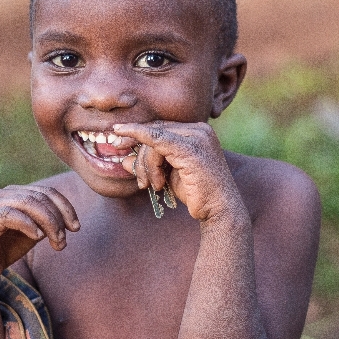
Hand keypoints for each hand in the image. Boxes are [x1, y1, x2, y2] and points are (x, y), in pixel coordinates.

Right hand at [0, 184, 78, 285]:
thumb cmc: (9, 248)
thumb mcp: (35, 231)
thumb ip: (48, 220)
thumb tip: (68, 218)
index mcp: (15, 192)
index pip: (46, 192)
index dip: (65, 207)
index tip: (76, 227)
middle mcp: (2, 194)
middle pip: (39, 197)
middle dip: (57, 219)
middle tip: (63, 241)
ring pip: (28, 203)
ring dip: (48, 223)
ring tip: (56, 242)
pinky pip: (10, 215)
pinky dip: (28, 224)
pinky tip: (38, 237)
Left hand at [113, 121, 243, 221]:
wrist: (219, 210)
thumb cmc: (197, 194)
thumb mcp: (168, 176)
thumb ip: (149, 164)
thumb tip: (124, 159)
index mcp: (197, 132)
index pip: (161, 128)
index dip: (137, 134)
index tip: (118, 143)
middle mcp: (199, 130)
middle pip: (155, 131)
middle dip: (140, 155)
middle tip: (140, 181)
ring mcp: (196, 136)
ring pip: (153, 140)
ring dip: (146, 166)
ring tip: (155, 186)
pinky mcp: (189, 147)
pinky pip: (156, 138)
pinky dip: (138, 137)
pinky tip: (126, 141)